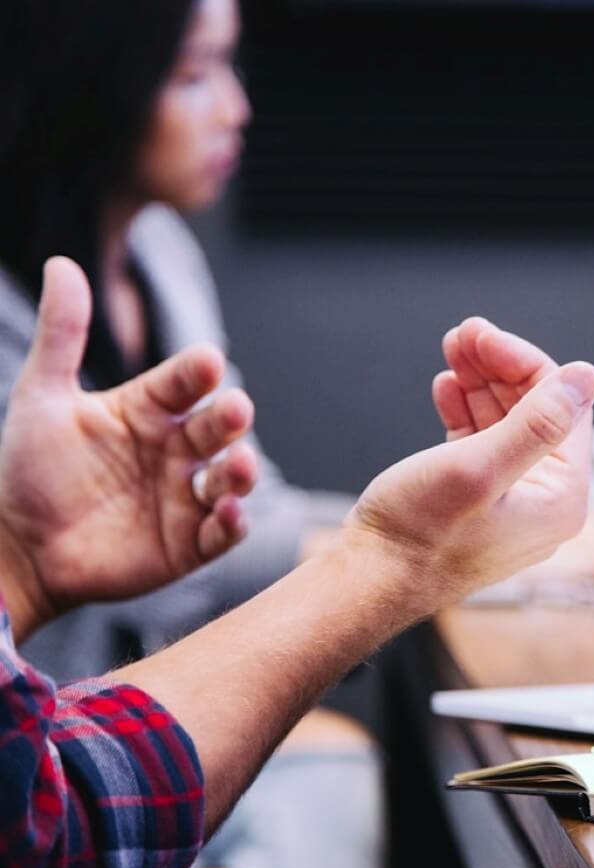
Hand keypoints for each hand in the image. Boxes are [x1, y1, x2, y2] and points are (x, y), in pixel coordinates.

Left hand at [0, 257, 257, 638]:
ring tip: (239, 466)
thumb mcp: (42, 398)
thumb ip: (62, 335)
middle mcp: (175, 450)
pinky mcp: (190, 543)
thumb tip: (63, 264)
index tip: (207, 362)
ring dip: (242, 472)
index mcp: (149, 411)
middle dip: (231, 418)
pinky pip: (222, 532)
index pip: (184, 384)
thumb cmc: (29, 471)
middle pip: (217, 428)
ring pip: (231, 478)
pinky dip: (233, 523)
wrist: (17, 548)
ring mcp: (186, 497)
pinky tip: (228, 512)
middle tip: (235, 409)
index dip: (197, 373)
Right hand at [347, 318, 593, 605]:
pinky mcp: (478, 504)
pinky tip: (447, 389)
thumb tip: (588, 376)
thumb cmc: (419, 535)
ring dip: (480, 384)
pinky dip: (466, 413)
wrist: (368, 581)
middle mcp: (545, 503)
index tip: (481, 334)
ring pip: (506, 424)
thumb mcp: (479, 468)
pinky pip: (483, 445)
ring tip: (451, 350)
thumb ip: (537, 423)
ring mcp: (512, 504)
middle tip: (463, 333)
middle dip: (499, 368)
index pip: (563, 407)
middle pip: (536, 412)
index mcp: (561, 498)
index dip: (523, 363)